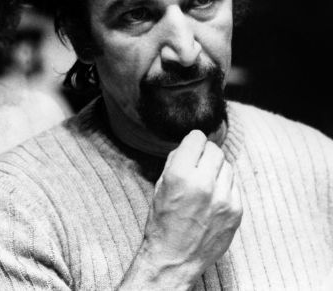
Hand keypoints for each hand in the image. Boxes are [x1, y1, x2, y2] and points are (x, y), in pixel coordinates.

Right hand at [119, 130, 241, 289]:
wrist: (174, 259)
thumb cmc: (162, 222)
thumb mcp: (160, 185)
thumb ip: (176, 161)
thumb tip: (190, 144)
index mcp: (180, 175)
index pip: (197, 138)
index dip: (192, 142)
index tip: (191, 147)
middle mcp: (204, 184)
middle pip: (215, 150)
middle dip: (205, 154)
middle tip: (198, 164)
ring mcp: (223, 199)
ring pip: (227, 166)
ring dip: (216, 169)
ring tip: (205, 183)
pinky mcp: (236, 211)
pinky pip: (234, 185)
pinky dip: (224, 186)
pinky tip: (212, 197)